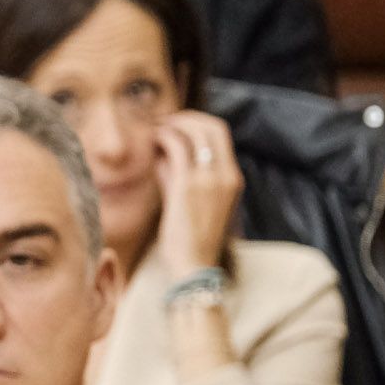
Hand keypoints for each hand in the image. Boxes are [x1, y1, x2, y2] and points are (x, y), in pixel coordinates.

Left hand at [153, 109, 242, 276]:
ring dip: (172, 125)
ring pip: (194, 133)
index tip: (178, 123)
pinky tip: (152, 141)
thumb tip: (162, 153)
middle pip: (212, 126)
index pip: (221, 134)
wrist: (194, 267)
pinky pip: (177, 148)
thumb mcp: (189, 202)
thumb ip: (178, 175)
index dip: (199, 121)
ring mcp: (210, 179)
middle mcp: (226, 175)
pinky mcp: (189, 187)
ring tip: (154, 130)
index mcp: (232, 178)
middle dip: (187, 117)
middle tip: (164, 121)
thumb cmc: (190, 239)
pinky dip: (164, 138)